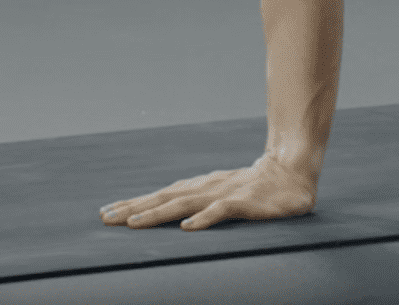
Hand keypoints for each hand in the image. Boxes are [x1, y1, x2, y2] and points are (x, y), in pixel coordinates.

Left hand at [98, 154, 317, 230]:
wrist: (292, 171)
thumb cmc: (256, 187)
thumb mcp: (223, 194)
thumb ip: (200, 202)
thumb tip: (174, 217)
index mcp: (200, 187)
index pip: (161, 195)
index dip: (134, 204)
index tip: (107, 213)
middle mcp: (206, 187)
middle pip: (164, 198)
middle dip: (134, 208)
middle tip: (106, 219)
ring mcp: (224, 193)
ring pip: (185, 204)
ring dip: (157, 213)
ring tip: (133, 223)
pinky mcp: (244, 201)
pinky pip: (221, 211)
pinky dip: (204, 219)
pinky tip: (188, 228)